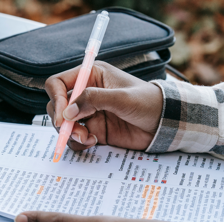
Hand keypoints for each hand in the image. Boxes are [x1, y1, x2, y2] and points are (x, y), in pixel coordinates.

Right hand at [45, 61, 163, 151]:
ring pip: (64, 124)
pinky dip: (78, 143)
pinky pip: (75, 138)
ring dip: (70, 133)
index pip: (59, 83)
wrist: (166, 124)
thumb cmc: (149, 102)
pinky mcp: (94, 130)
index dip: (57, 98)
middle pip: (57, 105)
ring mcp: (89, 113)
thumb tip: (68, 111)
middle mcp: (86, 93)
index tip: (62, 117)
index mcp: (91, 76)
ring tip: (88, 138)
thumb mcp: (122, 98)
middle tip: (75, 131)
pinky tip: (94, 142)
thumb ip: (93, 100)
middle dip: (62, 120)